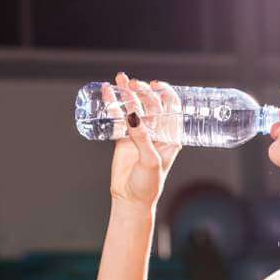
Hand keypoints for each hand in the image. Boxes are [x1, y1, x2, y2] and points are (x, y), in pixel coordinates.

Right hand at [106, 72, 182, 210]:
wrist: (130, 199)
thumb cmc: (147, 185)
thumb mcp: (150, 162)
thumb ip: (143, 139)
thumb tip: (134, 116)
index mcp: (171, 137)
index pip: (173, 108)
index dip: (166, 93)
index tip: (156, 85)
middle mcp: (157, 132)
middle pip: (152, 104)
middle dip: (143, 91)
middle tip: (133, 84)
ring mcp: (139, 133)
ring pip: (135, 107)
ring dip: (128, 92)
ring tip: (120, 80)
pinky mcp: (123, 137)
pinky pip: (118, 117)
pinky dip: (113, 103)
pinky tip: (107, 91)